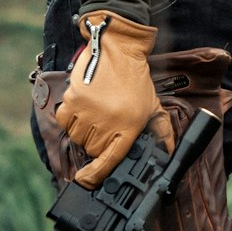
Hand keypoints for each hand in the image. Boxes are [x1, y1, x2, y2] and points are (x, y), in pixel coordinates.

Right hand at [57, 11, 173, 188]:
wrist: (117, 49)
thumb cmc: (135, 79)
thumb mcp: (153, 105)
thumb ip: (162, 131)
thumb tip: (167, 153)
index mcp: (129, 125)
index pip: (110, 159)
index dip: (96, 175)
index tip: (86, 181)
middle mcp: (108, 121)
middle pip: (92, 149)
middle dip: (96, 141)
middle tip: (104, 124)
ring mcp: (88, 111)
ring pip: (76, 137)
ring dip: (82, 130)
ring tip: (94, 113)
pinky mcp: (73, 99)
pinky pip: (64, 121)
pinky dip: (69, 118)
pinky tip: (81, 107)